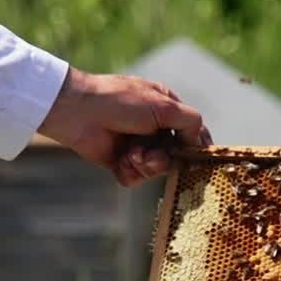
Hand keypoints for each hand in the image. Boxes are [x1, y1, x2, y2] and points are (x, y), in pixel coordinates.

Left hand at [38, 66, 210, 186]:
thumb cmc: (121, 102)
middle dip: (162, 158)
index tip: (199, 160)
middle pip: (175, 157)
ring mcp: (137, 146)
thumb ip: (189, 121)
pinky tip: (120, 161)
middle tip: (147, 154)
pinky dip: (128, 172)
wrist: (79, 113)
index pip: (193, 132)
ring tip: (130, 154)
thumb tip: (201, 142)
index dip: (196, 148)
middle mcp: (154, 128)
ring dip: (144, 164)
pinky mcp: (120, 162)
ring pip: (156, 170)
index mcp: (167, 108)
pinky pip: (135, 178)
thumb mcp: (162, 105)